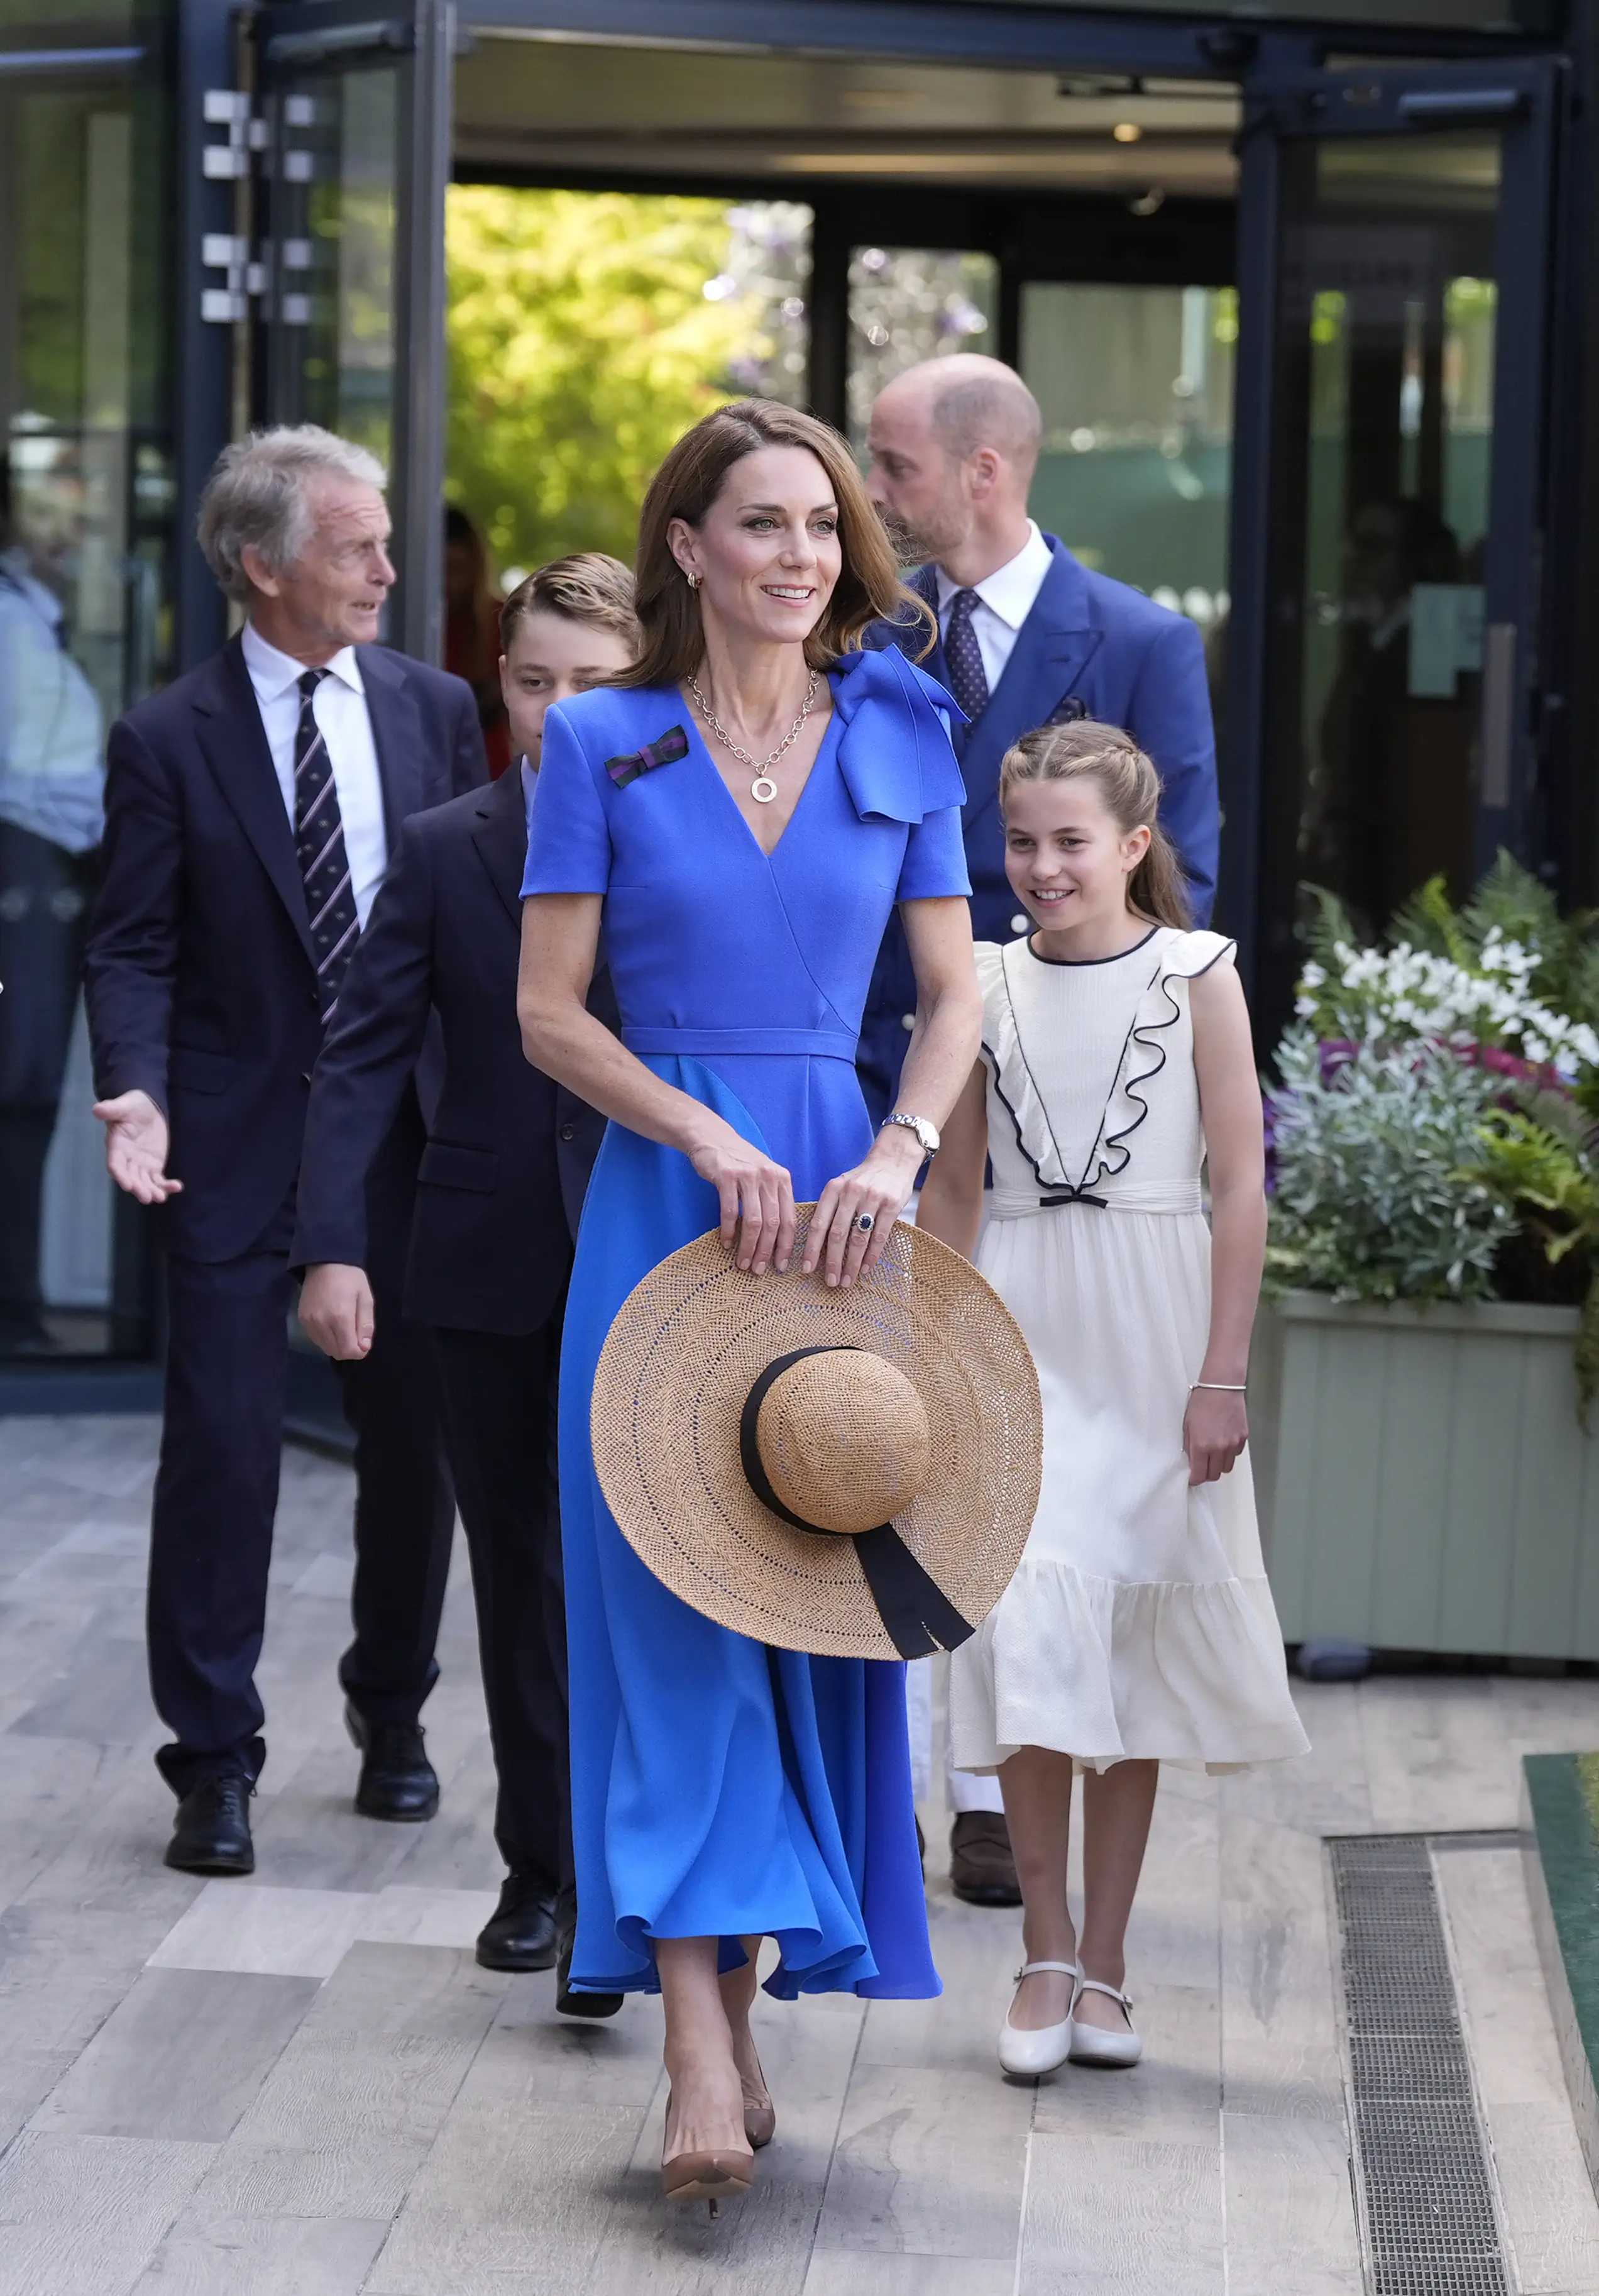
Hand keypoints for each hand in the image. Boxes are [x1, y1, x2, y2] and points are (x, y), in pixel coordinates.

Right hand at [92, 1089, 181, 1203]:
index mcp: (116, 1146)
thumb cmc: (132, 1106)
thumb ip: (111, 1109)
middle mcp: (127, 1159)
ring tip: (160, 1197)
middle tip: (147, 1197)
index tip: (127, 1185)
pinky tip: (177, 1187)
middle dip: (138, 1188)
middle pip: (131, 1177)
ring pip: (144, 1182)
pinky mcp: (153, 1166)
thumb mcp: (124, 1105)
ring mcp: (140, 1165)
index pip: (115, 1164)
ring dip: (152, 1190)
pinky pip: (159, 1179)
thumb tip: (97, 1109)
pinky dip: (166, 1185)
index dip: (120, 1175)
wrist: (147, 1108)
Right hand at [299, 1263, 375, 1358]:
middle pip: (336, 1352)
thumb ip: (365, 1325)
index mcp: (340, 1317)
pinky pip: (315, 1339)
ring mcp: (309, 1322)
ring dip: (337, 1344)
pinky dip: (326, 1338)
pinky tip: (332, 1325)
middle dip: (348, 1349)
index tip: (364, 1344)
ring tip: (343, 1327)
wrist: (324, 1261)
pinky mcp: (302, 1320)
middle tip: (355, 1335)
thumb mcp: (366, 1298)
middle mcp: (322, 1323)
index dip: (359, 1352)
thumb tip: (364, 1347)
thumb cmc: (350, 1278)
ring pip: (325, 1348)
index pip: (348, 1351)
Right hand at [687, 1121, 796, 1274]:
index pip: (790, 1219)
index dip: (786, 1246)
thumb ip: (773, 1201)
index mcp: (783, 1180)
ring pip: (753, 1221)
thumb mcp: (764, 1177)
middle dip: (766, 1251)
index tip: (781, 1266)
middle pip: (773, 1224)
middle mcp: (770, 1177)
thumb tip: (778, 1240)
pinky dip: (729, 1230)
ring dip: (748, 1246)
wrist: (712, 1138)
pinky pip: (730, 1211)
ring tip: (742, 1262)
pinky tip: (726, 1243)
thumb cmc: (740, 1162)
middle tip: (758, 1270)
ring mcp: (748, 1176)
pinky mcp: (727, 1176)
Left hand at [805, 1127, 922, 1288]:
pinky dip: (871, 1255)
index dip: (811, 1248)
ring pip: (858, 1238)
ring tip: (848, 1281)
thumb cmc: (863, 1179)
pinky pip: (879, 1236)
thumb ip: (830, 1209)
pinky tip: (865, 1268)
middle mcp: (850, 1192)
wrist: (894, 1160)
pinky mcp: (892, 1205)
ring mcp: (872, 1198)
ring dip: (852, 1263)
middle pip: (837, 1234)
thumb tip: (815, 1244)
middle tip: (830, 1282)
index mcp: (833, 1189)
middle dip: (832, 1262)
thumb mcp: (841, 1186)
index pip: (818, 1223)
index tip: (807, 1269)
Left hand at [1184, 1387, 1247, 1484]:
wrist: (1221, 1387)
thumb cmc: (1201, 1402)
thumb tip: (1192, 1461)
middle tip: (1202, 1466)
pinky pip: (1236, 1455)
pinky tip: (1223, 1442)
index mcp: (1202, 1446)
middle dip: (1207, 1474)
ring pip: (1227, 1468)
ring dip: (1219, 1465)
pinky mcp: (1243, 1438)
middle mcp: (1219, 1449)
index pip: (1200, 1475)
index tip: (1193, 1478)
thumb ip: (1189, 1446)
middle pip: (1215, 1475)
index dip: (1195, 1479)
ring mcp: (1233, 1444)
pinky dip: (1229, 1454)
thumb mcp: (1187, 1425)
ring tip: (1213, 1454)